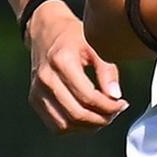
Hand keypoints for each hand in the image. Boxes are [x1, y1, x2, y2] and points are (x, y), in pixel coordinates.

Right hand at [22, 0, 123, 130]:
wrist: (45, 30)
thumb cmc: (73, 36)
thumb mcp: (96, 46)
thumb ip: (107, 71)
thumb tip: (116, 97)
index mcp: (61, 62)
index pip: (88, 97)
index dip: (109, 107)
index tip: (122, 104)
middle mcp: (46, 78)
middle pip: (76, 114)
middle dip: (101, 119)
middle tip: (115, 112)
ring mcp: (37, 91)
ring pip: (65, 125)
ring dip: (88, 126)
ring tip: (102, 115)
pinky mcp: (34, 99)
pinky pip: (55, 125)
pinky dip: (73, 127)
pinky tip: (86, 116)